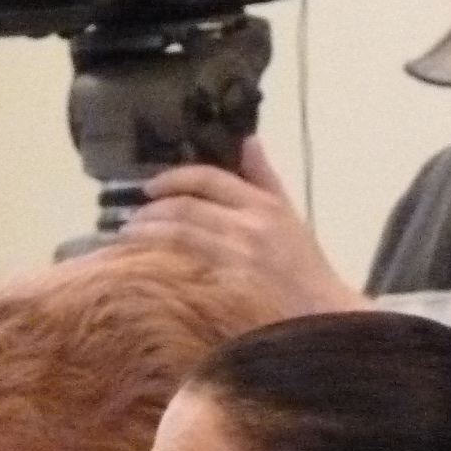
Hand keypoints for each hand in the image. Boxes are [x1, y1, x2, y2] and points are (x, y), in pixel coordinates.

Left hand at [127, 138, 362, 318]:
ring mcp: (239, 253)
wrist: (320, 311)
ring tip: (130, 236)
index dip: (173, 178)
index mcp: (265, 204)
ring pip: (180, 231)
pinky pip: (185, 260)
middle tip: (133, 217)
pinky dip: (159, 256)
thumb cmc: (305, 264)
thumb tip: (248, 139)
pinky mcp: (230, 280)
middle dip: (151, 209)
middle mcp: (250, 223)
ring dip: (147, 231)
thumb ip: (265, 177)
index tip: (150, 188)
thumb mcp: (290, 214)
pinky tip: (144, 259)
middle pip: (186, 205)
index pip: (208, 178)